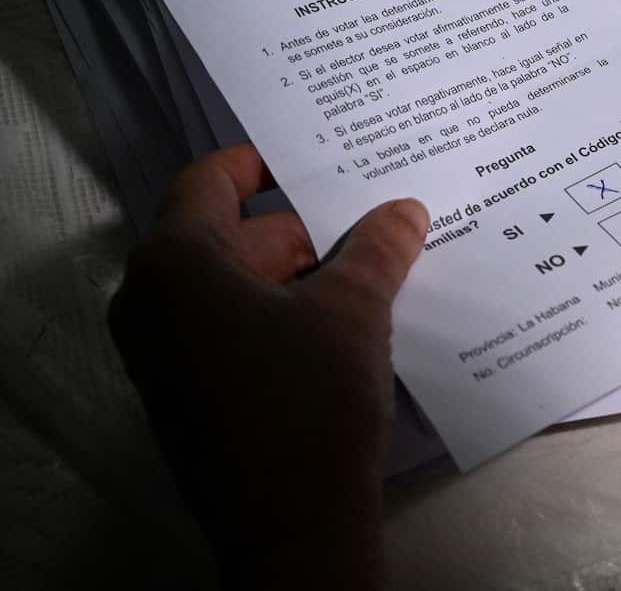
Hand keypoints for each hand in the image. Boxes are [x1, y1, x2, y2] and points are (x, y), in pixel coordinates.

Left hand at [110, 143, 428, 588]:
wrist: (292, 528)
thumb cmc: (310, 398)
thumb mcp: (354, 309)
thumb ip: (377, 247)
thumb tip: (403, 209)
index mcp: (174, 263)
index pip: (210, 179)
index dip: (263, 161)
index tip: (317, 157)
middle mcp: (151, 300)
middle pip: (227, 234)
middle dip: (302, 229)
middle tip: (370, 223)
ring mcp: (163, 353)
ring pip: (233, 286)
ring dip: (299, 275)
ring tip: (371, 272)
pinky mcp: (187, 393)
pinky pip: (230, 328)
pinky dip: (280, 315)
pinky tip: (344, 324)